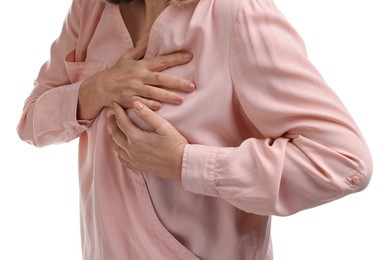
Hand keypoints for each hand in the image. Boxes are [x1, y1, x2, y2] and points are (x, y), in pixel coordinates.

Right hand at [78, 45, 194, 119]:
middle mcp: (139, 77)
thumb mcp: (127, 57)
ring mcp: (134, 89)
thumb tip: (150, 36)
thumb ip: (141, 49)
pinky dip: (150, 106)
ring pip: (154, 93)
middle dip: (177, 82)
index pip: (161, 61)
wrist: (102, 87)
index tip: (189, 57)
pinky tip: (160, 108)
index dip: (175, 58)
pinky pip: (142, 104)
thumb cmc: (117, 71)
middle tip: (192, 86)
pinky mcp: (129, 100)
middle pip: (161, 79)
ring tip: (182, 100)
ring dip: (168, 96)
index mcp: (141, 66)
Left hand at [108, 101, 186, 179]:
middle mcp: (131, 149)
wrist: (182, 164)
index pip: (121, 121)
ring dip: (113, 136)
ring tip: (114, 129)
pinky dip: (118, 150)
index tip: (114, 103)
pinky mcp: (137, 166)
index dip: (117, 111)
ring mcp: (133, 159)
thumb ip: (148, 115)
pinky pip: (121, 158)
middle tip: (112, 115)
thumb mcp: (164, 126)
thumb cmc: (175, 144)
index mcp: (136, 138)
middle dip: (112, 122)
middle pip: (115, 133)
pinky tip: (120, 146)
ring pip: (116, 146)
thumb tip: (135, 103)